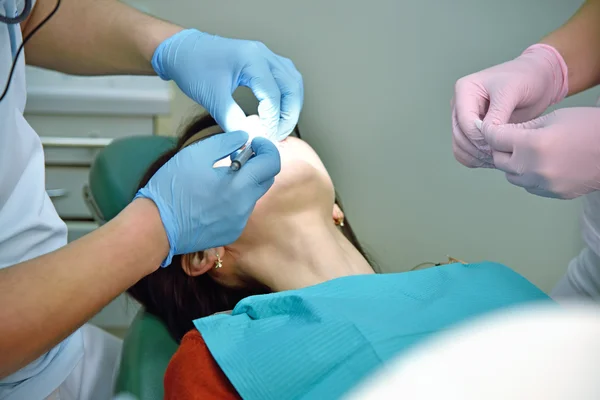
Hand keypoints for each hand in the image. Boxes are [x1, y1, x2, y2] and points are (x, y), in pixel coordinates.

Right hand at [135, 131, 280, 265]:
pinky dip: (235, 199)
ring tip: (221, 177)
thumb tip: (244, 138)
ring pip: (253, 195)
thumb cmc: (171, 189)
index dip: (267, 148)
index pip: (271, 164)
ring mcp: (238, 222)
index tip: (254, 142)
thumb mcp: (196, 154)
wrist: (155, 227)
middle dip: (258, 164)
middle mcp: (244, 207)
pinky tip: (214, 197)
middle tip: (239, 155)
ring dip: (245, 182)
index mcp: (238, 187)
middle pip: (266, 179)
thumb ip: (225, 142)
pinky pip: (241, 211)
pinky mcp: (231, 233)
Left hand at [152, 29, 303, 141]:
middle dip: (288, 116)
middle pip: (292, 89)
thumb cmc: (193, 68)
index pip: (274, 96)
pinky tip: (277, 113)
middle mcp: (263, 55)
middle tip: (276, 136)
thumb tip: (250, 141)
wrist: (182, 51)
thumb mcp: (212, 98)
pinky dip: (287, 99)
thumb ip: (232, 120)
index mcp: (251, 59)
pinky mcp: (264, 62)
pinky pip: (287, 80)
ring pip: (293, 83)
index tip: (265, 138)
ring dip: (291, 107)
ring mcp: (266, 56)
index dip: (272, 121)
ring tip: (279, 127)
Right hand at [452, 44, 567, 167]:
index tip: (502, 144)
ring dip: (477, 157)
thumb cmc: (527, 78)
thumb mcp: (512, 92)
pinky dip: (477, 159)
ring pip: (459, 147)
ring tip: (500, 159)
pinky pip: (465, 152)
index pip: (465, 123)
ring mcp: (463, 119)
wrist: (538, 80)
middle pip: (460, 136)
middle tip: (503, 155)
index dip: (481, 138)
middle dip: (479, 149)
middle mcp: (460, 105)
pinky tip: (495, 159)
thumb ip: (498, 114)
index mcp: (464, 89)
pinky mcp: (471, 131)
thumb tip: (486, 136)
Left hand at [482, 107, 599, 198]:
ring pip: (511, 176)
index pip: (496, 139)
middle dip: (501, 149)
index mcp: (534, 145)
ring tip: (529, 151)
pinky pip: (528, 185)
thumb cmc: (589, 127)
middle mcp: (534, 169)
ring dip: (513, 163)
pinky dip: (528, 175)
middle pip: (499, 160)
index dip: (490, 131)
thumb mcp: (554, 117)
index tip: (487, 128)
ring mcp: (543, 185)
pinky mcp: (552, 194)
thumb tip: (497, 131)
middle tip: (509, 139)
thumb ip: (522, 127)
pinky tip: (543, 163)